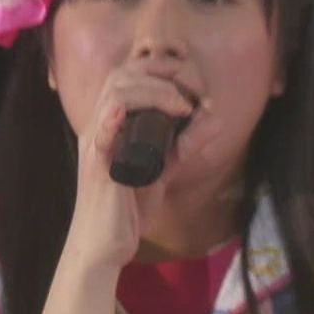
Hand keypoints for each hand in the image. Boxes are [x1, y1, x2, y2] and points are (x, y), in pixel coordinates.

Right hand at [64, 59, 220, 270]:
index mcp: (115, 123)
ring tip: (183, 106)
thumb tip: (215, 117)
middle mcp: (102, 127)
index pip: (131, 74)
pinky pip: (102, 132)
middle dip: (162, 70)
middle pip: (122, 75)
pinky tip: (135, 111)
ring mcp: (97, 144)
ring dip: (154, 91)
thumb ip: (185, 144)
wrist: (105, 246)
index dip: (163, 67)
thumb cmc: (129, 208)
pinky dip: (117, 116)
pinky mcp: (99, 166)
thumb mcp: (164, 169)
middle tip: (195, 89)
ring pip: (116, 95)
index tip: (196, 85)